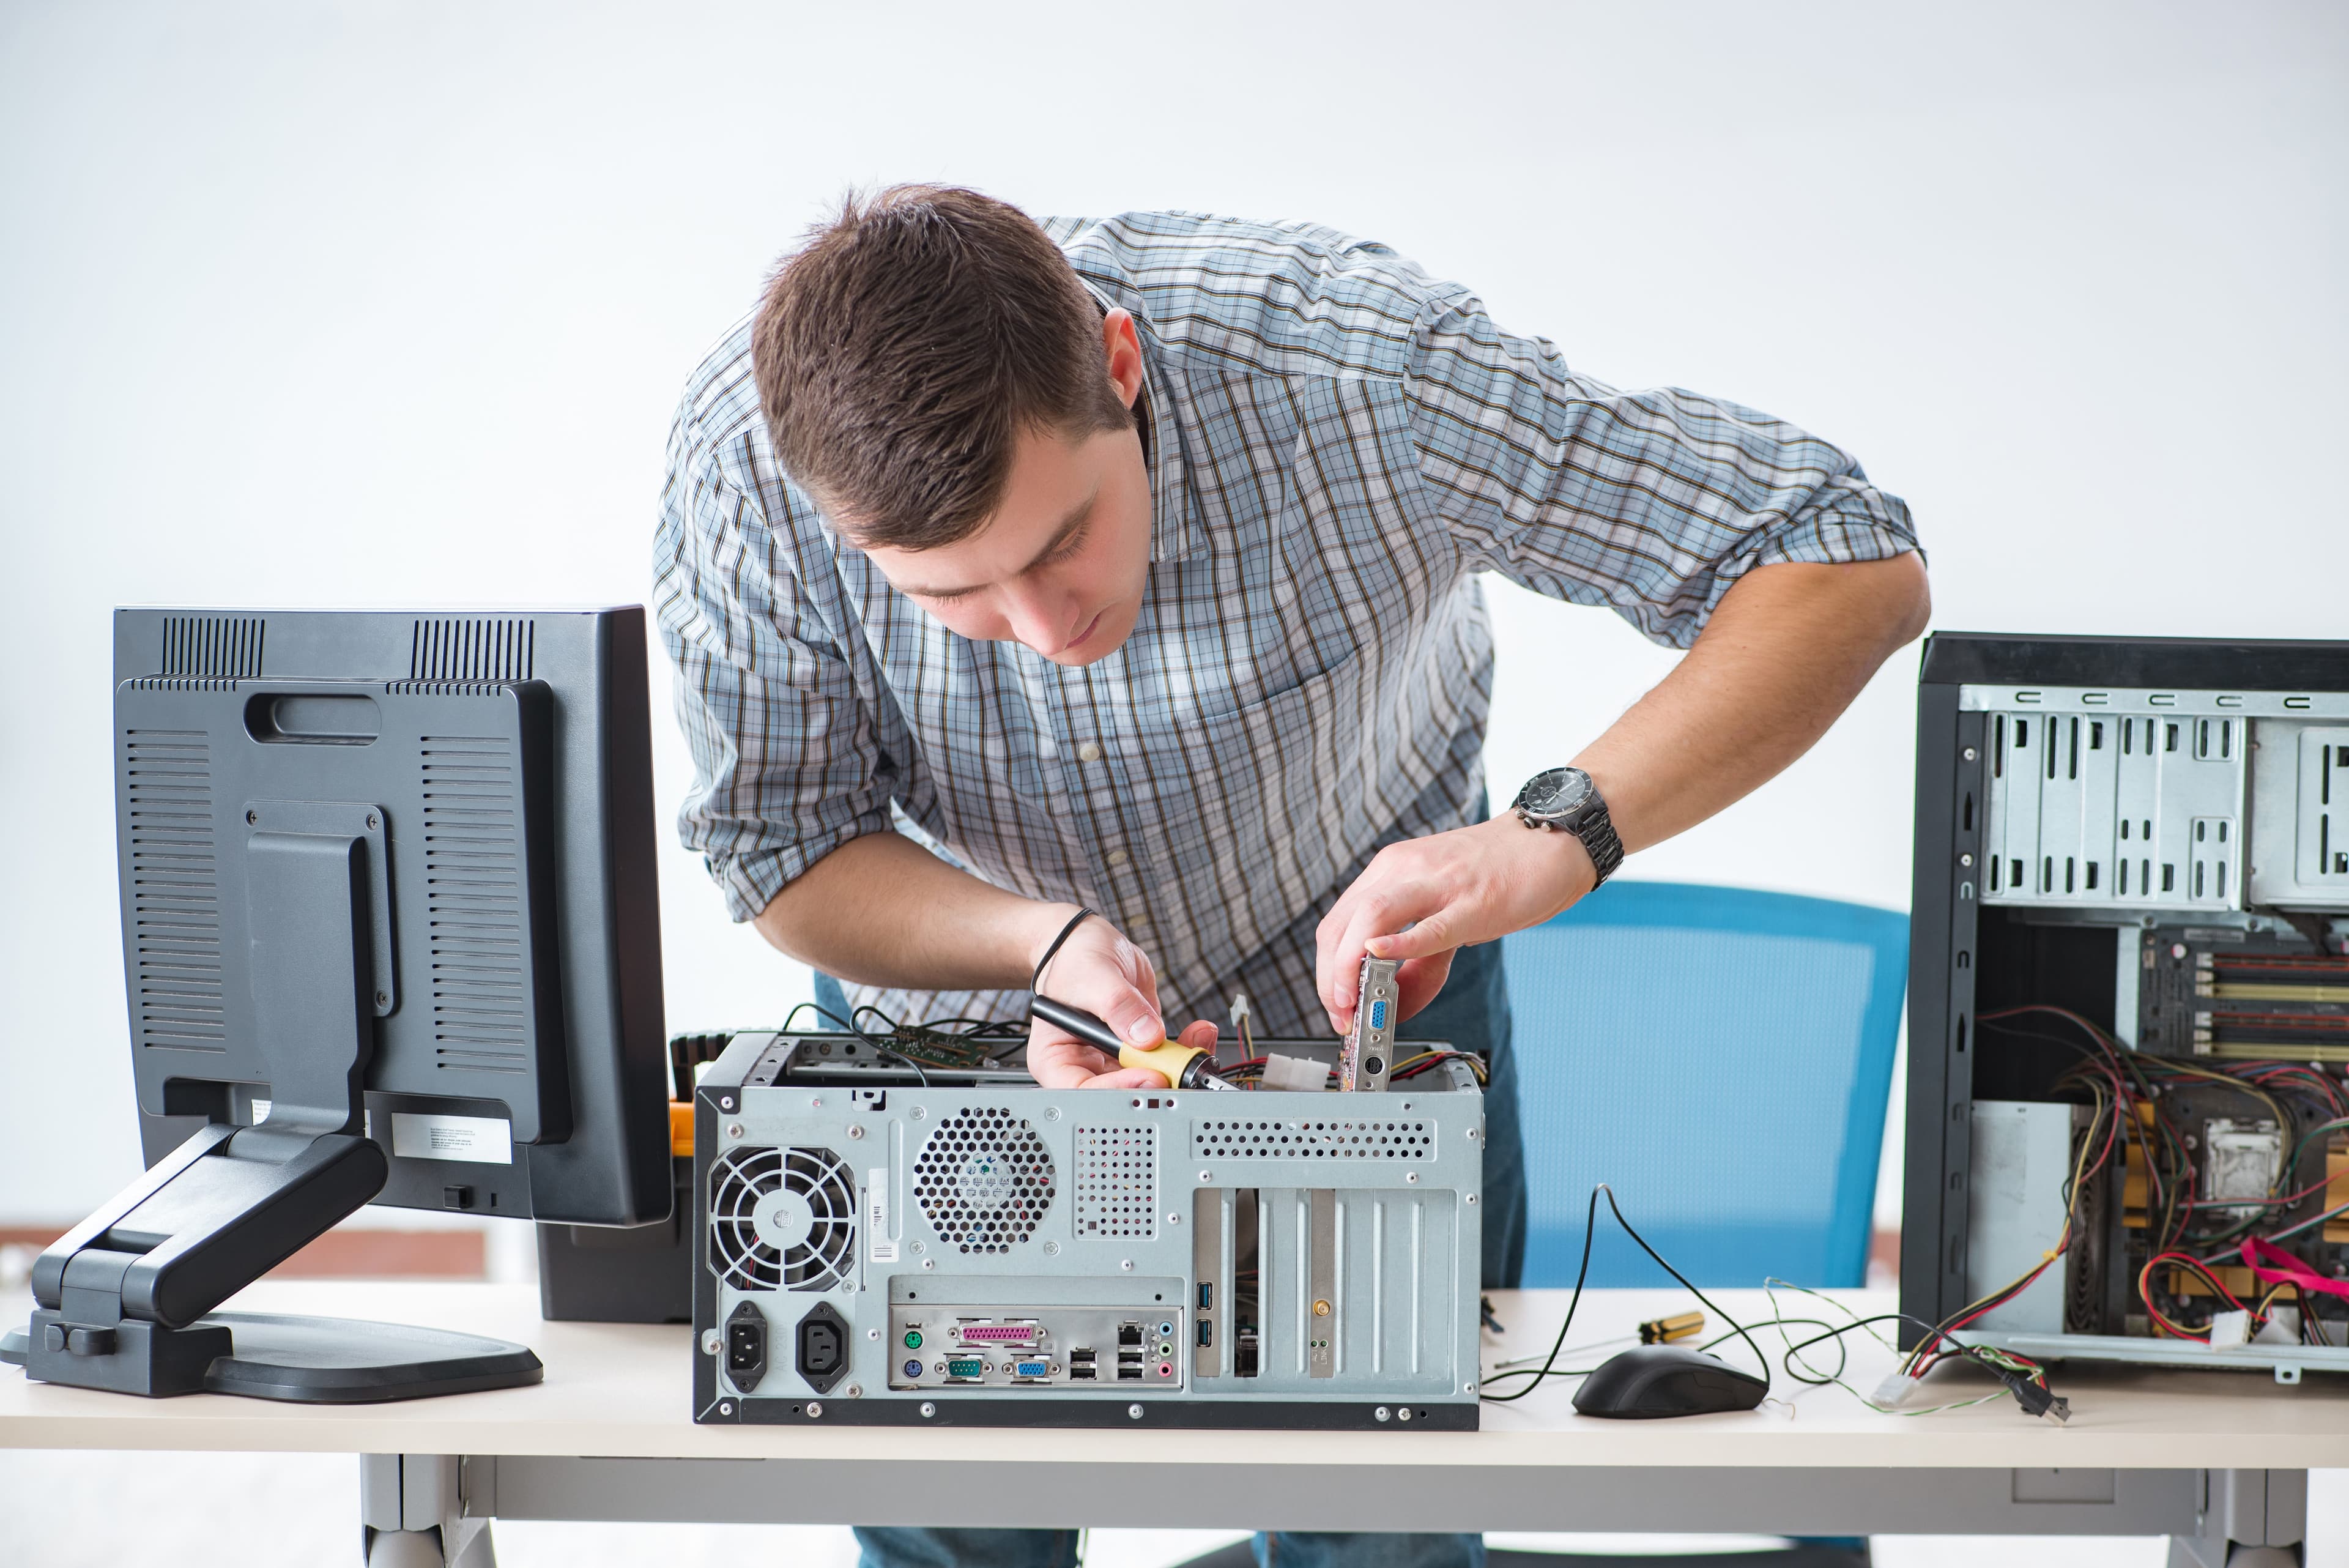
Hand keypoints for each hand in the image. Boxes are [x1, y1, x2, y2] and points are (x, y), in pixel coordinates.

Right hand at [1023, 908, 1221, 1088]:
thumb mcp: (1092, 975)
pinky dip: (1186, 1051)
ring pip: (1150, 1078)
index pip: (1082, 1090)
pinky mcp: (1141, 1048)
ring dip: (1178, 1066)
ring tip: (1192, 1044)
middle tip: (1178, 1066)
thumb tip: (1146, 1034)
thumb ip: (1117, 1004)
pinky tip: (1196, 1034)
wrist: (1091, 944)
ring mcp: (1116, 1058)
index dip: (1117, 1089)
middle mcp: (1086, 1064)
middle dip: (1156, 1081)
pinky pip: (1167, 1060)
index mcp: (1056, 1057)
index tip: (1147, 1075)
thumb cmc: (1073, 958)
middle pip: (1121, 1091)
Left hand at [1314, 815, 1595, 1033]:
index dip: (1325, 971)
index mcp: (1390, 870)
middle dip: (1331, 979)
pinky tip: (1378, 955)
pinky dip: (1398, 944)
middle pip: (1341, 924)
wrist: (1552, 841)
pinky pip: (1429, 926)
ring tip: (1355, 1003)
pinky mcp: (1472, 902)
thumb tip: (1397, 1002)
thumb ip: (1417, 954)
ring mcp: (1437, 883)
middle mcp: (1403, 869)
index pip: (1335, 923)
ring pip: (1369, 918)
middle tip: (1341, 1015)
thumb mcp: (1443, 909)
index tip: (1334, 1006)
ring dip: (1349, 968)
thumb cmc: (1498, 874)